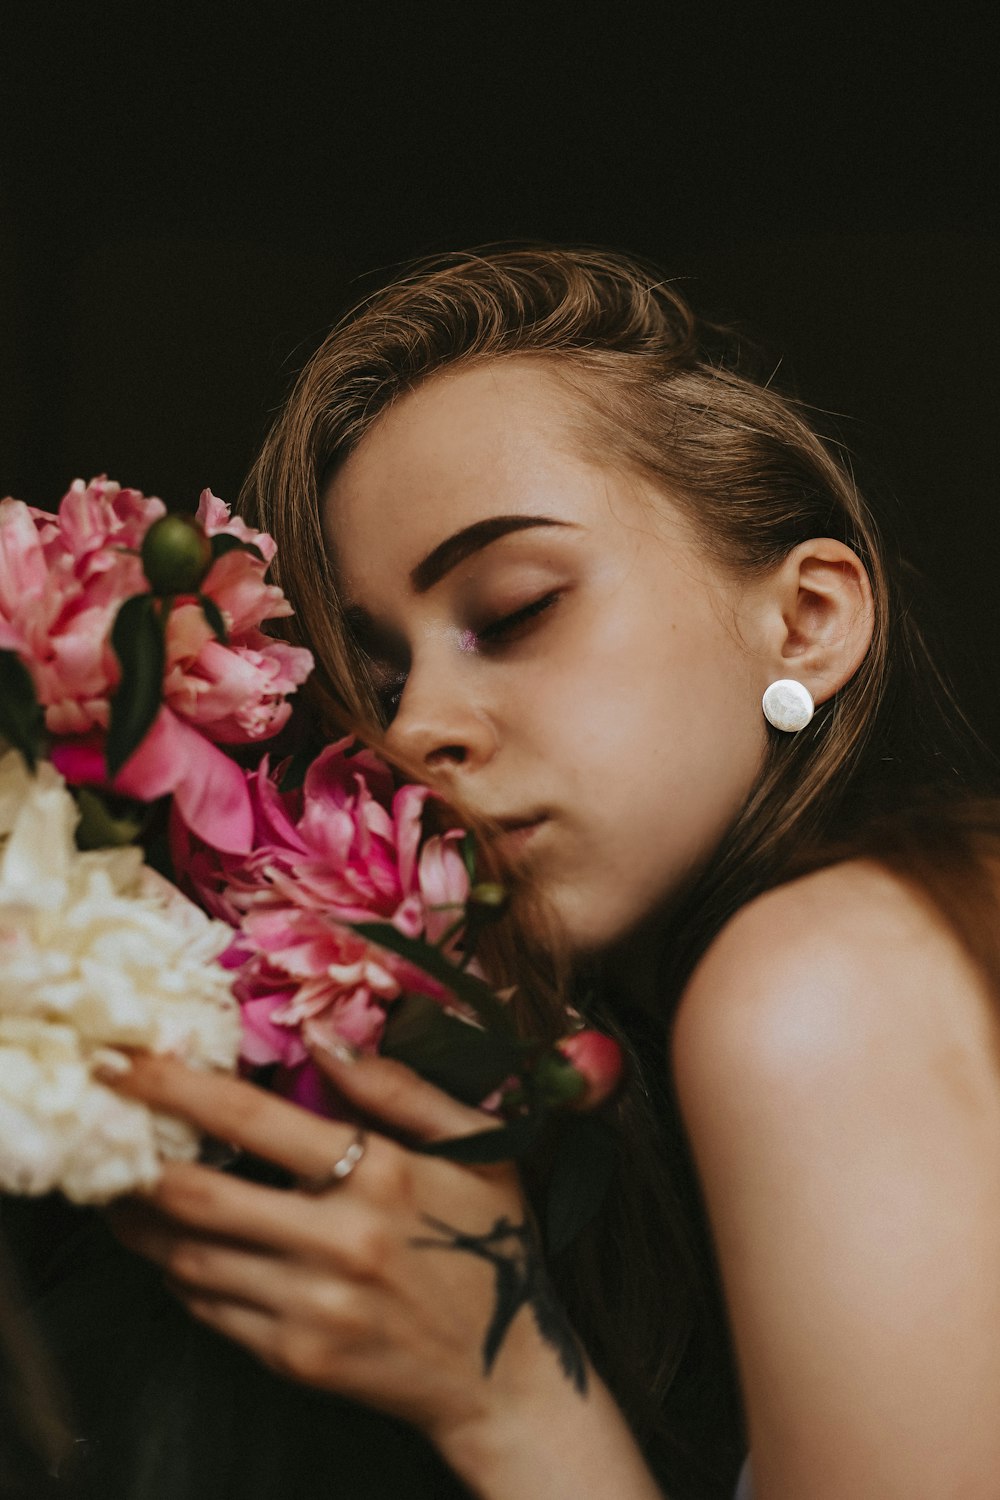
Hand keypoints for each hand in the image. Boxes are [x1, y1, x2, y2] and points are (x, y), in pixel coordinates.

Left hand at [106, 1046, 586, 1451]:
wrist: (506, 1373)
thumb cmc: (492, 1243)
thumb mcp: (477, 1146)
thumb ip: (399, 1087)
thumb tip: (321, 1034)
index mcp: (384, 1174)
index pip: (254, 1119)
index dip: (177, 1087)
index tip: (125, 1062)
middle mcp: (340, 1241)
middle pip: (199, 1194)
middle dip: (134, 1158)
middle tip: (97, 1129)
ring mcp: (312, 1306)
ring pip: (190, 1256)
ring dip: (142, 1220)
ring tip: (120, 1189)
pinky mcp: (294, 1358)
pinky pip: (209, 1310)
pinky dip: (180, 1273)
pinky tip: (175, 1247)